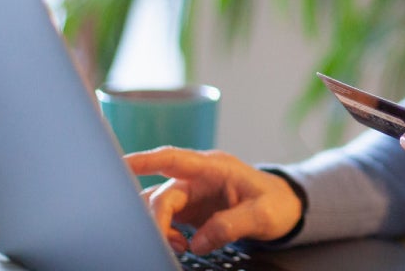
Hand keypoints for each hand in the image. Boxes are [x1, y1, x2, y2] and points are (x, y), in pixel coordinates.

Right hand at [124, 146, 303, 254]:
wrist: (284, 207)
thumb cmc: (276, 202)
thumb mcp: (262, 215)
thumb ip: (231, 225)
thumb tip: (199, 242)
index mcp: (214, 167)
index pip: (172, 159)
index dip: (144, 161)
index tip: (120, 164)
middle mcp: (197, 177)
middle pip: (160, 193)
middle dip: (157, 219)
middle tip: (173, 244)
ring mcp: (191, 193)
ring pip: (158, 205)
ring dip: (159, 227)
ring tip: (179, 246)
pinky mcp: (190, 210)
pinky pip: (166, 219)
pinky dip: (166, 233)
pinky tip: (182, 245)